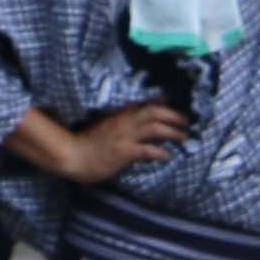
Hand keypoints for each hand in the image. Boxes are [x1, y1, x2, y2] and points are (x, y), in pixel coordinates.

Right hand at [18, 103, 187, 185]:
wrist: (72, 155)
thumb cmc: (87, 145)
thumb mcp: (105, 128)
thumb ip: (121, 123)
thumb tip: (137, 123)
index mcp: (120, 116)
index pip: (145, 104)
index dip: (163, 103)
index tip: (176, 104)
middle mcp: (125, 122)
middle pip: (155, 113)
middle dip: (174, 116)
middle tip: (187, 122)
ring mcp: (125, 136)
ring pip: (155, 127)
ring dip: (173, 132)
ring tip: (184, 137)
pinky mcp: (124, 152)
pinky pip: (147, 150)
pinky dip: (160, 152)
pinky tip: (167, 156)